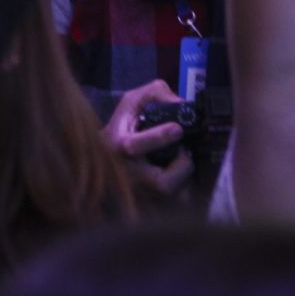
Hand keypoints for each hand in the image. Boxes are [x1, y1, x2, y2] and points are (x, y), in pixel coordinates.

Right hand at [103, 80, 194, 195]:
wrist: (107, 156)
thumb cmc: (122, 127)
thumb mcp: (132, 102)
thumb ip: (155, 94)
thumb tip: (182, 104)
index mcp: (118, 145)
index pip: (133, 146)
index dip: (158, 138)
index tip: (177, 129)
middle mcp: (128, 172)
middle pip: (161, 183)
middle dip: (181, 166)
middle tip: (186, 152)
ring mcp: (140, 191)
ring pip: (173, 194)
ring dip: (184, 177)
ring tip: (181, 161)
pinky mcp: (150, 202)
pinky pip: (176, 201)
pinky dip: (184, 188)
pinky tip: (179, 173)